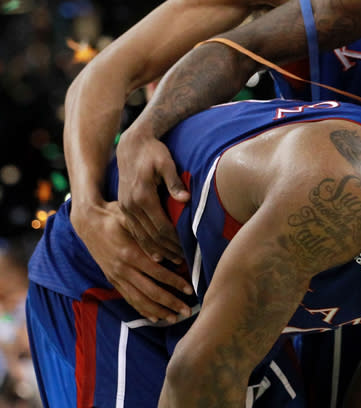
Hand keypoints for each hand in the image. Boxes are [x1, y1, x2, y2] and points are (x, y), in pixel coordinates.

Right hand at [71, 199, 193, 322]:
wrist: (88, 222)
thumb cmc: (114, 216)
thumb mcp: (131, 218)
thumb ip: (150, 232)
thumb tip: (175, 242)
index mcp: (130, 253)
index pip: (158, 273)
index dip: (175, 282)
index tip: (190, 290)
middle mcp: (122, 269)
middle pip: (150, 291)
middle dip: (170, 302)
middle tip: (187, 311)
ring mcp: (116, 276)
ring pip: (139, 300)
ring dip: (158, 311)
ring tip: (174, 318)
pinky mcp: (112, 280)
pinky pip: (129, 299)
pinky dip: (142, 310)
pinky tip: (154, 318)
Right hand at [116, 121, 189, 263]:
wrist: (131, 145)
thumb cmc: (153, 152)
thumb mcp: (166, 163)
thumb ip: (174, 182)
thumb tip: (185, 199)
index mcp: (143, 196)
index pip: (161, 227)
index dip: (175, 241)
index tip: (188, 251)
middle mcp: (132, 206)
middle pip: (152, 236)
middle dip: (168, 250)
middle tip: (184, 262)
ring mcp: (126, 208)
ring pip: (142, 237)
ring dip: (158, 251)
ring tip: (174, 262)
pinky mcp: (124, 208)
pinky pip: (135, 232)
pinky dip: (146, 245)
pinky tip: (157, 254)